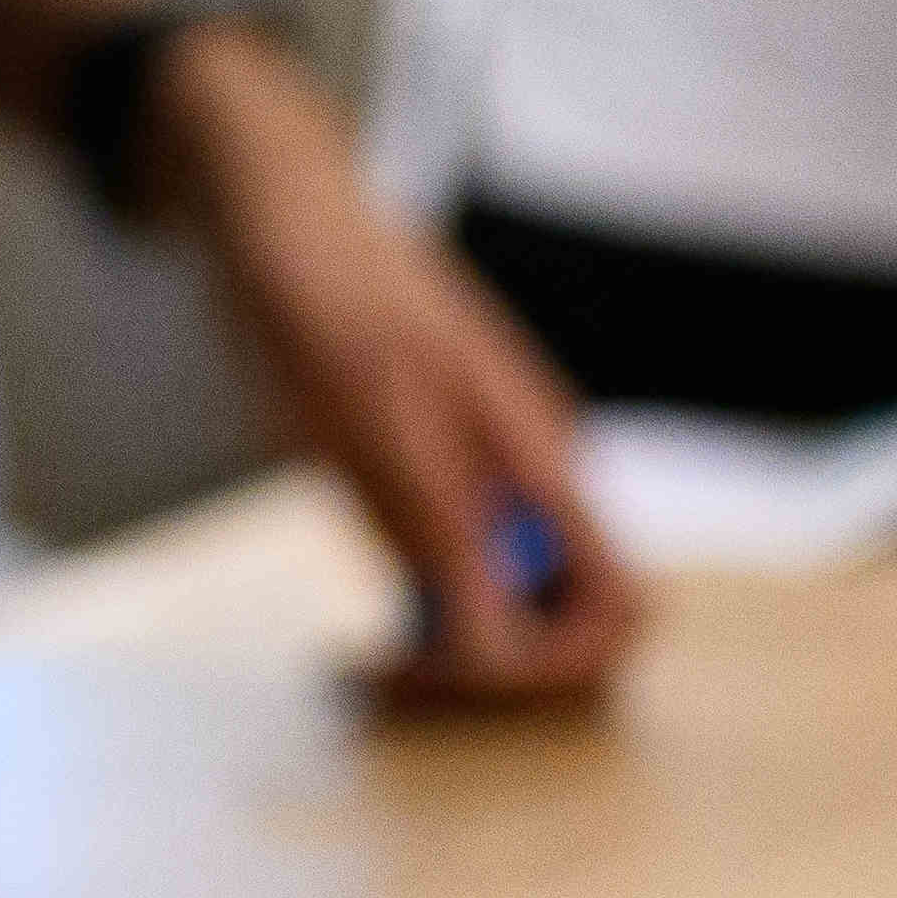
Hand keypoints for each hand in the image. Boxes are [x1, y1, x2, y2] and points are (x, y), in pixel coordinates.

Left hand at [144, 35, 634, 711]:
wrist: (278, 214)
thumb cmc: (314, 291)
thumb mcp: (357, 407)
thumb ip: (431, 521)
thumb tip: (494, 650)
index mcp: (539, 456)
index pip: (618, 607)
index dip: (547, 670)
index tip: (432, 674)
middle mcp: (535, 477)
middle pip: (576, 630)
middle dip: (494, 682)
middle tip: (379, 682)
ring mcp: (494, 481)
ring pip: (516, 620)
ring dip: (452, 666)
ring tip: (352, 669)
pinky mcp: (446, 485)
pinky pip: (468, 592)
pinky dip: (426, 631)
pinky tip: (353, 638)